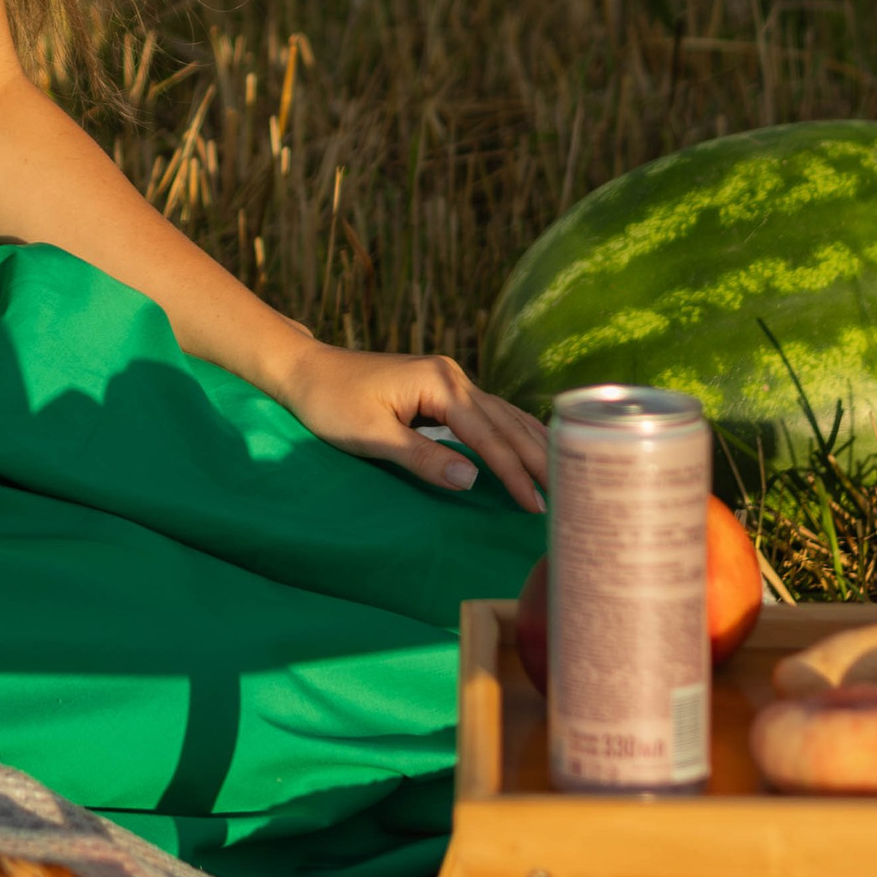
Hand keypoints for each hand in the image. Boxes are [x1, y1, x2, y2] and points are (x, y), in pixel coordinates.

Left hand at [274, 340, 547, 511]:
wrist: (305, 370)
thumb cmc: (331, 404)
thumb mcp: (372, 436)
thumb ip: (424, 458)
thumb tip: (473, 480)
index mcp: (440, 384)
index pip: (488, 436)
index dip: (514, 473)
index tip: (538, 506)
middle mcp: (452, 376)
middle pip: (506, 423)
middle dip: (537, 460)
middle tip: (570, 496)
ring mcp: (449, 378)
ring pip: (503, 415)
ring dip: (532, 445)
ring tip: (564, 477)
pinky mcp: (442, 387)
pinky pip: (489, 413)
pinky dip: (513, 433)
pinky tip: (531, 447)